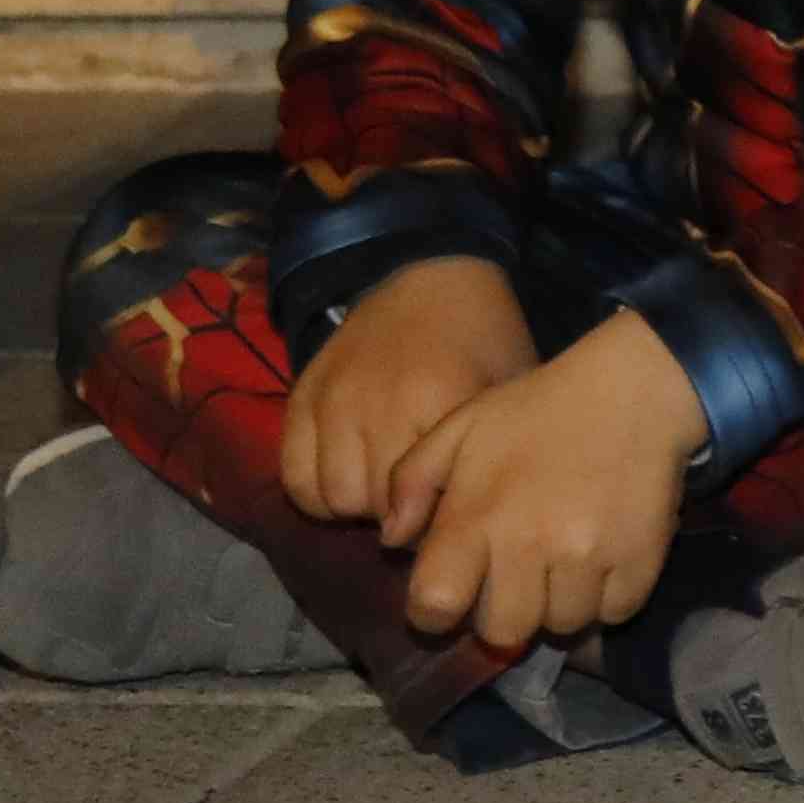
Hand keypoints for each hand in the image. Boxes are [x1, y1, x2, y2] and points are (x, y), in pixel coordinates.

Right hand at [281, 254, 534, 525]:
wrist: (430, 278)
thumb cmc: (484, 338)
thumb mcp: (509, 389)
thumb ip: (488, 454)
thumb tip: (464, 524)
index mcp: (439, 400)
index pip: (426, 499)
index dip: (439, 521)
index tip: (451, 516)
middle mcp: (377, 406)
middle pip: (375, 508)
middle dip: (400, 519)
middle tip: (419, 504)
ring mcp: (332, 402)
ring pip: (332, 499)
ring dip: (358, 509)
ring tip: (385, 493)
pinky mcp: (300, 400)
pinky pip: (294, 479)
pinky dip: (318, 495)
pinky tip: (348, 483)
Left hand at [377, 309, 700, 649]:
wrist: (637, 390)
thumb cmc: (538, 409)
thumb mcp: (460, 427)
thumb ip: (411, 482)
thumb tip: (393, 541)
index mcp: (478, 517)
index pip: (436, 606)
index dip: (436, 612)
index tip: (451, 596)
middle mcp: (530, 546)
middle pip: (504, 632)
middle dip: (504, 616)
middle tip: (517, 583)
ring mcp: (589, 557)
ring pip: (564, 627)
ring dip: (559, 607)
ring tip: (563, 570)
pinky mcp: (640, 561)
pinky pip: (615, 613)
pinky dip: (607, 599)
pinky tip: (604, 563)